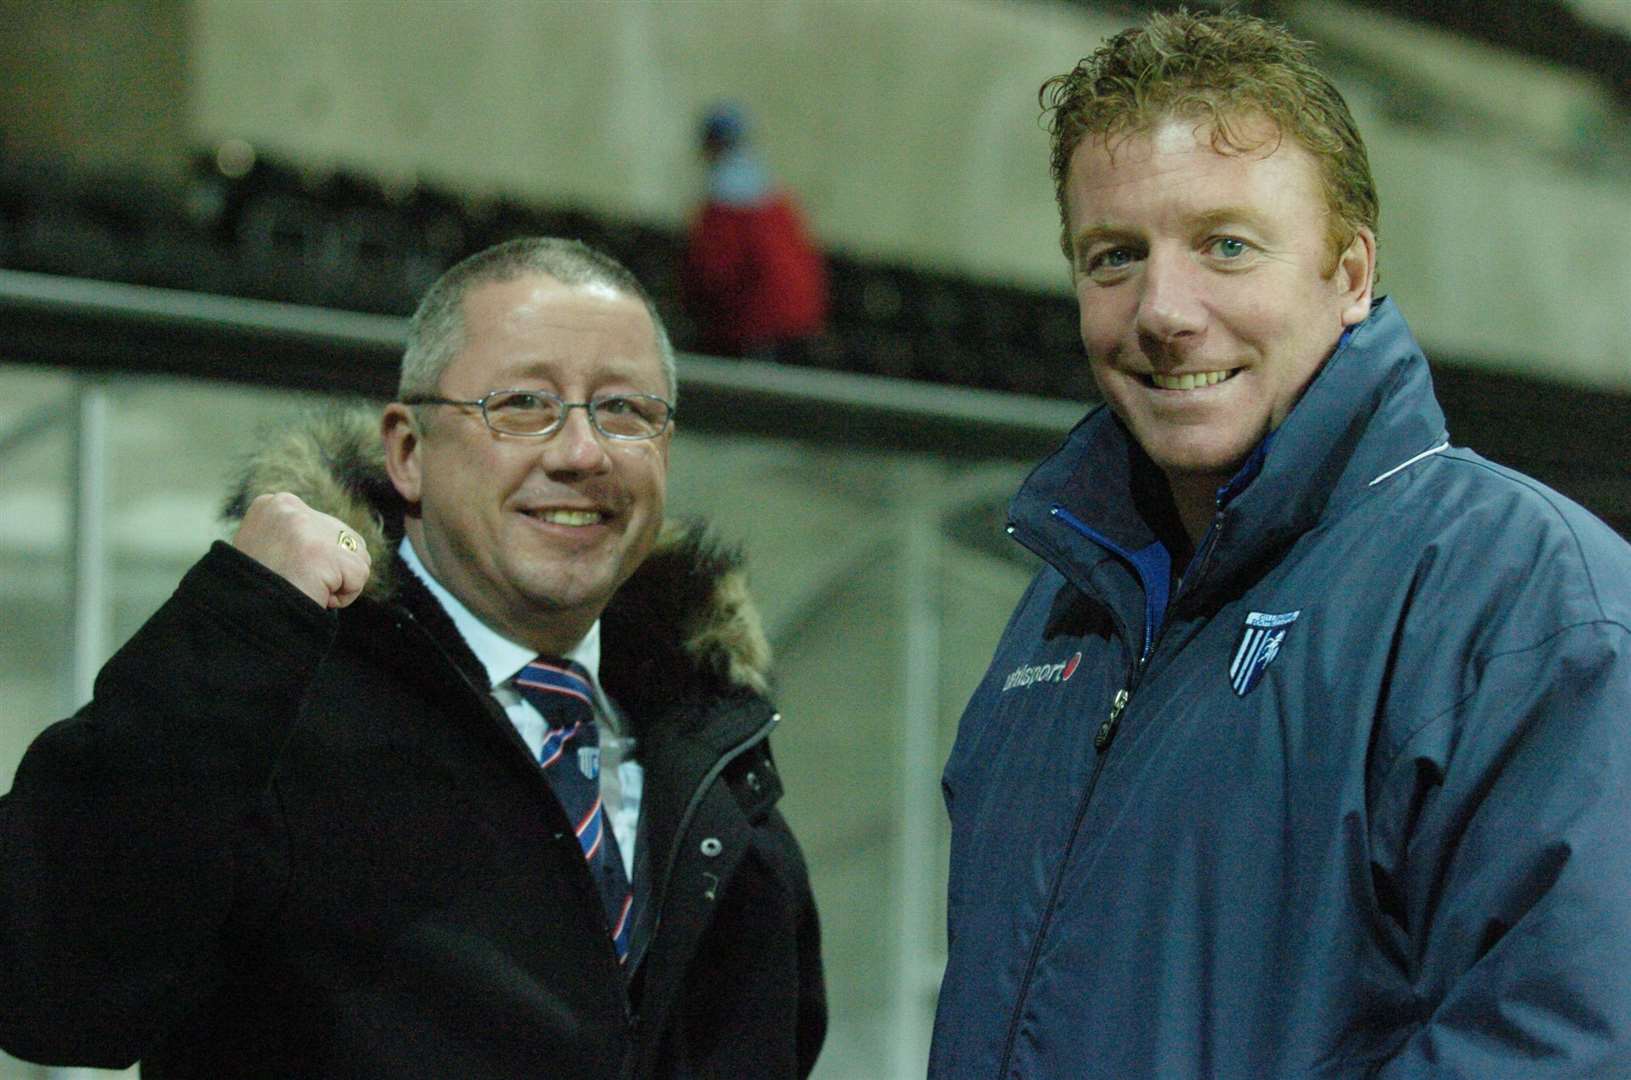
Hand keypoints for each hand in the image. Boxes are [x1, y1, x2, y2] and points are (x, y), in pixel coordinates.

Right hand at [232, 492, 371, 608]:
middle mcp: (289, 508)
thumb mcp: (267, 548)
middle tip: (297, 583)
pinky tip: (314, 595)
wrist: (244, 618)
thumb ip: (296, 536)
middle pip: (346, 539)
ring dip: (338, 582)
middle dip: (331, 569)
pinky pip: (359, 576)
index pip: (326, 527)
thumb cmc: (257, 592)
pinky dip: (343, 597)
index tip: (288, 572)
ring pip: (357, 556)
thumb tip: (331, 541)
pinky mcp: (324, 552)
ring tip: (304, 588)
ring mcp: (306, 528)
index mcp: (272, 504)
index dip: (316, 559)